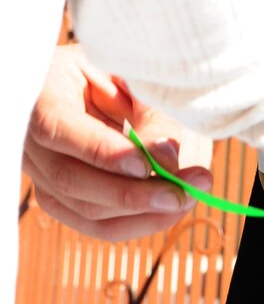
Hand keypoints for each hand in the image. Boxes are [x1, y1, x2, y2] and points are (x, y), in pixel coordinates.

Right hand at [22, 44, 211, 241]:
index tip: (144, 164)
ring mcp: (45, 177)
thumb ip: (151, 115)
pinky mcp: (68, 203)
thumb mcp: (135, 80)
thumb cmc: (122, 78)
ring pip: (89, 211)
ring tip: (191, 195)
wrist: (103, 90)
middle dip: (133, 193)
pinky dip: (143, 221)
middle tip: (183, 192)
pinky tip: (175, 208)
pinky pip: (102, 225)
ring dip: (147, 212)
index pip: (57, 128)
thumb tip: (165, 158)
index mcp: (40, 96)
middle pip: (71, 180)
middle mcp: (31, 142)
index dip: (100, 151)